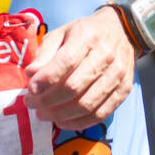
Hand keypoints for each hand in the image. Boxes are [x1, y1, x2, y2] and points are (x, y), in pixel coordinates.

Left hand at [24, 7, 136, 129]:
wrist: (122, 31)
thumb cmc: (85, 33)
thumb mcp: (61, 33)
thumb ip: (45, 53)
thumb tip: (31, 74)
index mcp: (87, 37)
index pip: (66, 62)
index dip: (46, 80)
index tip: (30, 89)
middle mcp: (106, 55)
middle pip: (74, 87)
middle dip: (47, 101)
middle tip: (32, 104)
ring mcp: (118, 74)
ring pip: (86, 104)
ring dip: (60, 114)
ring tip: (43, 114)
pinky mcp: (124, 90)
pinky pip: (100, 114)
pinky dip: (78, 122)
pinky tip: (62, 121)